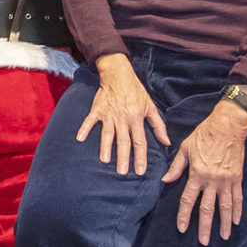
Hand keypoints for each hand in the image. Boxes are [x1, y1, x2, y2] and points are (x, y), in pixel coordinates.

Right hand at [76, 55, 167, 176]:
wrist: (119, 74)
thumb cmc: (136, 92)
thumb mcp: (150, 106)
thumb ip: (158, 125)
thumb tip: (166, 142)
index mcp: (137, 118)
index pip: (140, 141)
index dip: (140, 157)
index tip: (140, 171)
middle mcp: (123, 118)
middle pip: (124, 140)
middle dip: (123, 157)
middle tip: (122, 172)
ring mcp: (109, 114)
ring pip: (108, 133)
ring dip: (106, 146)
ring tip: (105, 160)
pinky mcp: (97, 110)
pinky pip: (90, 120)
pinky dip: (84, 128)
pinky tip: (79, 138)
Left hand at [161, 100, 246, 241]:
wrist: (228, 126)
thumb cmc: (204, 135)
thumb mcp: (185, 148)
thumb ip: (176, 167)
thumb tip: (165, 180)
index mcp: (197, 174)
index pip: (188, 200)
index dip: (184, 215)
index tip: (182, 228)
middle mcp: (212, 180)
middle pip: (208, 208)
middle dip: (205, 226)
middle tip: (204, 242)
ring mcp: (226, 180)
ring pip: (225, 206)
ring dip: (224, 223)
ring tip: (224, 237)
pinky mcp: (237, 178)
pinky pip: (238, 197)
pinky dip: (238, 209)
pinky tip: (237, 220)